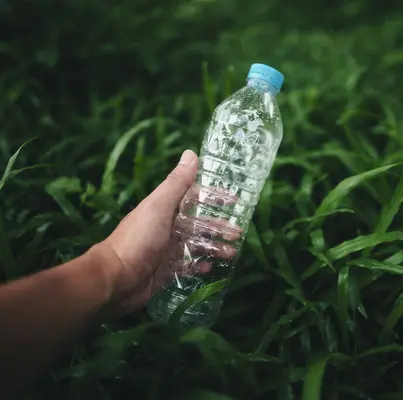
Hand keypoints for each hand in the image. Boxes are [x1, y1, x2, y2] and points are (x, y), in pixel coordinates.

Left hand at [89, 150, 240, 315]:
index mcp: (165, 208)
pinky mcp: (166, 271)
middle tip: (239, 231)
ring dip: (214, 246)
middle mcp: (166, 227)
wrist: (116, 279)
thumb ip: (176, 182)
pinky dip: (200, 265)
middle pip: (199, 223)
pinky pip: (187, 266)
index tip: (234, 200)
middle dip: (219, 226)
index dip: (214, 197)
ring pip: (196, 244)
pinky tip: (210, 267)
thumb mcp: (159, 206)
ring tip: (232, 253)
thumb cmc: (138, 239)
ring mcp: (166, 250)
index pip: (194, 198)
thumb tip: (191, 153)